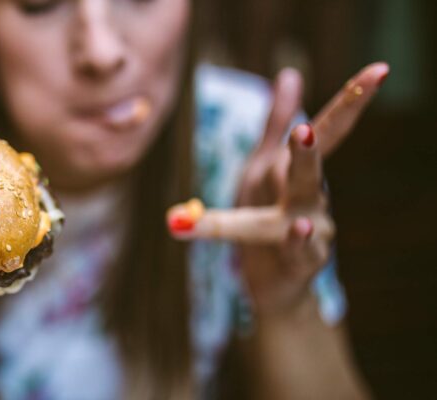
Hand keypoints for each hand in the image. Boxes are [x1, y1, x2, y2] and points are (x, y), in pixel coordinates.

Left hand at [168, 63, 388, 318]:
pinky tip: (301, 227)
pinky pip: (299, 251)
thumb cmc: (268, 220)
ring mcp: (314, 232)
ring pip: (304, 209)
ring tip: (297, 184)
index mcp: (299, 173)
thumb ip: (274, 123)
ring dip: (300, 192)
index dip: (351, 102)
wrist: (273, 284)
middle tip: (304, 128)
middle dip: (310, 148)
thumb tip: (289, 75)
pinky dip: (298, 240)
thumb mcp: (263, 168)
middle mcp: (313, 199)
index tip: (380, 70)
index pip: (327, 132)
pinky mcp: (302, 263)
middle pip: (311, 169)